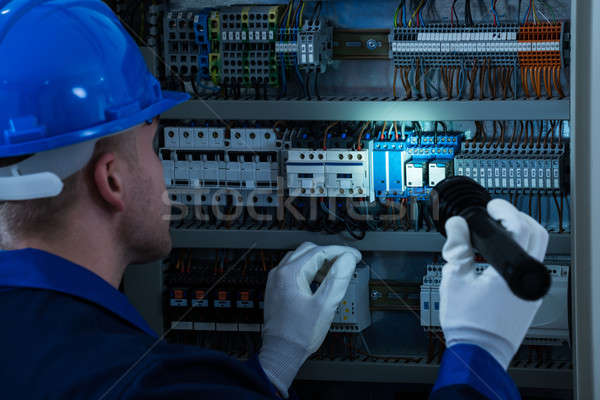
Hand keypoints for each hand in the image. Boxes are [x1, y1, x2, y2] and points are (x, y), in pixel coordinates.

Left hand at [258, 242, 361, 396]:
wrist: (281, 352)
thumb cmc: (299, 334)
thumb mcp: (325, 306)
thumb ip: (338, 279)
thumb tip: (348, 259)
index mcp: (290, 273)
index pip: (319, 251)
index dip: (341, 252)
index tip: (355, 256)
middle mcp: (280, 273)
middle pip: (308, 251)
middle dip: (330, 254)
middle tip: (347, 261)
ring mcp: (276, 281)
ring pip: (300, 259)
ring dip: (319, 261)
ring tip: (336, 271)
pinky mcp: (277, 290)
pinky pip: (294, 270)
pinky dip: (309, 269)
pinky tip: (319, 281)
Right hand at [439, 199, 548, 369]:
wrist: (479, 353)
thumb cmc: (467, 323)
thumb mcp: (455, 279)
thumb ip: (457, 248)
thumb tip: (457, 225)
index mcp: (513, 273)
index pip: (521, 229)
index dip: (505, 211)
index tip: (491, 206)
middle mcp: (529, 280)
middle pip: (537, 235)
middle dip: (517, 218)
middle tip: (495, 215)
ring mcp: (532, 290)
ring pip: (537, 250)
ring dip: (520, 235)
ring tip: (495, 233)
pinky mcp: (529, 297)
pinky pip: (530, 265)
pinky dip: (518, 252)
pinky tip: (497, 255)